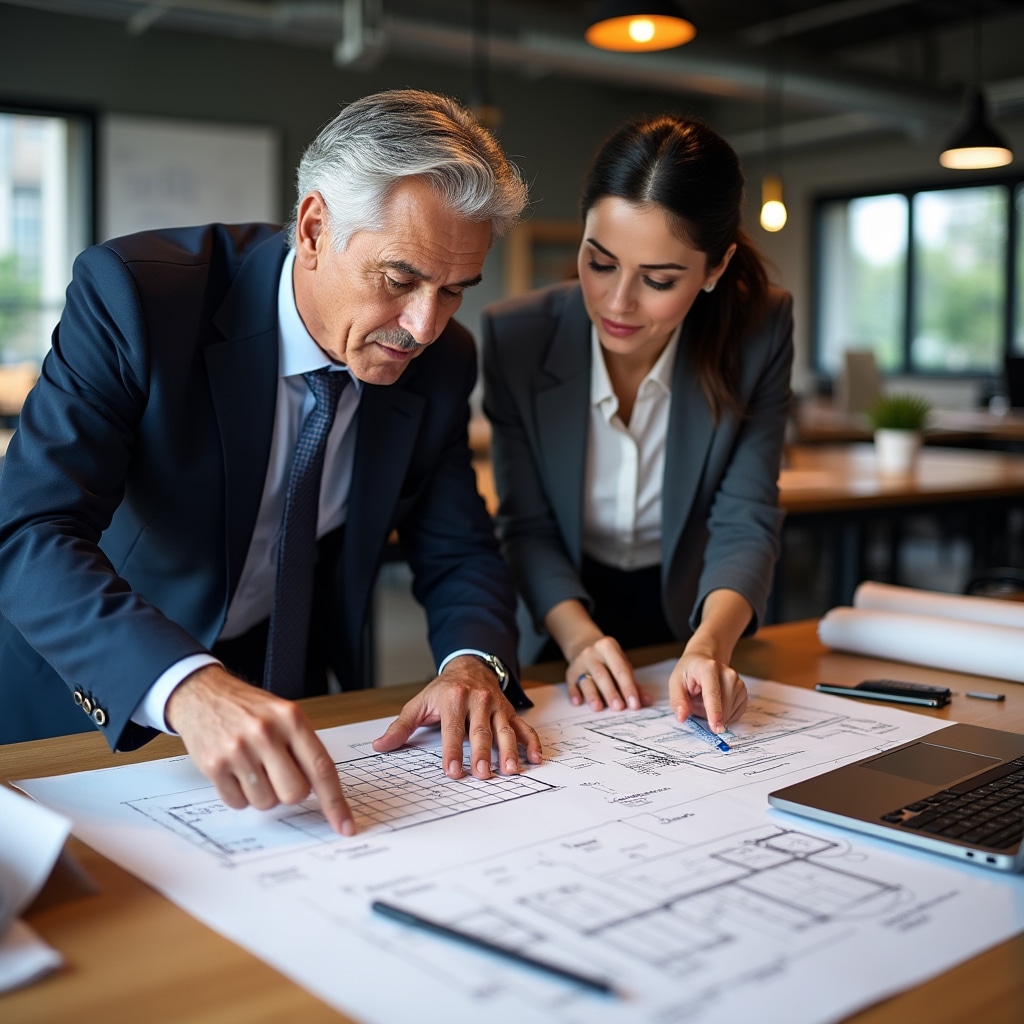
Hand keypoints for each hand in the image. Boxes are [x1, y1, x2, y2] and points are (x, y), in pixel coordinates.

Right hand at [166, 665, 354, 835]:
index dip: (335, 802)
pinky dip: (240, 794)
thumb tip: (324, 793)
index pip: (321, 768)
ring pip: (267, 802)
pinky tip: (236, 771)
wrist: (203, 694)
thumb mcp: (285, 715)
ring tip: (253, 767)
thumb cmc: (250, 709)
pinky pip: (238, 803)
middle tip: (278, 773)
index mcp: (291, 719)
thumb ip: (305, 749)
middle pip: (295, 793)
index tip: (345, 827)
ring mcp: (238, 749)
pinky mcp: (214, 765)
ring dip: (263, 793)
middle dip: (290, 792)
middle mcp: (266, 733)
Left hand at [371, 656, 542, 778]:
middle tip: (483, 774)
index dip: (452, 750)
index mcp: (453, 698)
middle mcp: (477, 701)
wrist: (470, 665)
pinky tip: (535, 759)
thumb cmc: (443, 689)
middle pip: (480, 730)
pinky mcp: (510, 712)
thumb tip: (380, 746)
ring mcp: (496, 706)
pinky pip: (524, 727)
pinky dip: (532, 743)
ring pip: (504, 730)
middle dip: (482, 753)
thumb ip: (401, 727)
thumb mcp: (420, 703)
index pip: (451, 728)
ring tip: (510, 770)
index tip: (452, 770)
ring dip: (508, 751)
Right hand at [565, 634, 652, 711]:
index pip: (621, 669)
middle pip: (602, 675)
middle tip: (619, 708)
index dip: (628, 687)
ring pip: (586, 680)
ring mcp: (579, 662)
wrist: (583, 644)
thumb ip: (633, 683)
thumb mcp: (621, 664)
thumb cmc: (608, 660)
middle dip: (611, 692)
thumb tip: (646, 700)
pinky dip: (575, 694)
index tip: (635, 704)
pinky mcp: (570, 672)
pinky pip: (571, 684)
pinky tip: (578, 702)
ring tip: (598, 708)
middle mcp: (592, 653)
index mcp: (608, 647)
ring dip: (592, 695)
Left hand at [667, 652, 747, 733]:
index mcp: (708, 668)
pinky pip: (735, 714)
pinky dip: (724, 715)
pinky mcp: (743, 692)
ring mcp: (738, 683)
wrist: (705, 661)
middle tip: (697, 703)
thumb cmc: (689, 672)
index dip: (714, 712)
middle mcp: (728, 674)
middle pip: (723, 706)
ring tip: (706, 700)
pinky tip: (717, 704)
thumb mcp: (675, 683)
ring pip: (729, 713)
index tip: (716, 728)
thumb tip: (682, 717)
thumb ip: (678, 701)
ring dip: (716, 715)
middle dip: (708, 715)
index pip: (713, 693)